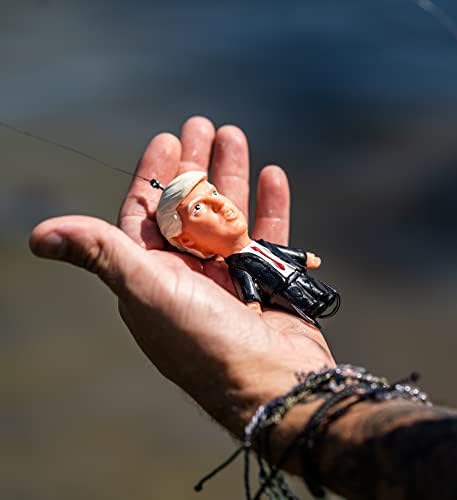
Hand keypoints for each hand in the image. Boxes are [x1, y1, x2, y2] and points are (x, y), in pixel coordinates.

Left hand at [29, 116, 334, 436]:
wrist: (271, 383)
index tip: (165, 139)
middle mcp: (191, 273)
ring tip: (235, 136)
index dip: (154, 174)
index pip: (149, 213)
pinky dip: (272, 206)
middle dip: (196, 164)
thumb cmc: (204, 341)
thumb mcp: (147, 292)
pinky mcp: (268, 279)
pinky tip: (272, 175)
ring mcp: (231, 275)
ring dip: (232, 175)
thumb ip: (102, 255)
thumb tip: (39, 236)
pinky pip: (270, 235)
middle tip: (202, 125)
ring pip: (230, 213)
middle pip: (191, 206)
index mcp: (156, 274)